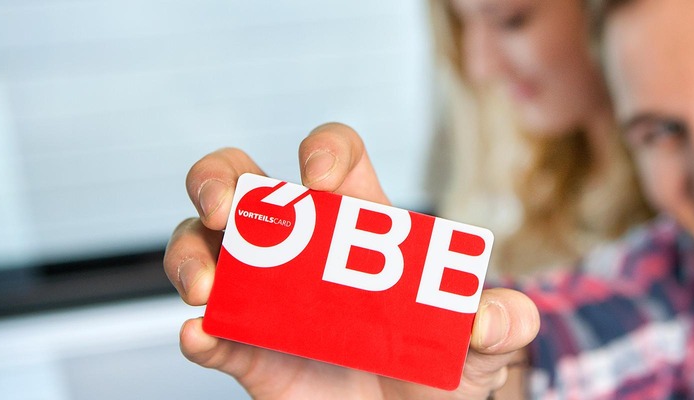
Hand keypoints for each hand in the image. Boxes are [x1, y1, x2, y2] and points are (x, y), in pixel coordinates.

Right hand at [164, 123, 539, 398]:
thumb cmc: (443, 372)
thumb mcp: (484, 347)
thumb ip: (502, 324)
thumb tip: (487, 319)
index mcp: (362, 227)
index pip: (336, 157)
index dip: (325, 152)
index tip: (323, 183)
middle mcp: (303, 251)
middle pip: (241, 182)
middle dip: (221, 179)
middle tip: (230, 207)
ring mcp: (267, 299)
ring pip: (201, 246)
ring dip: (191, 255)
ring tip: (207, 287)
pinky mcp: (248, 354)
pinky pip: (209, 334)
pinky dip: (199, 334)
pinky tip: (203, 335)